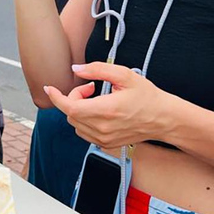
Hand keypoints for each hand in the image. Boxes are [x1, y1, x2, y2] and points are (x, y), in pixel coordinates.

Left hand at [42, 63, 174, 148]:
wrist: (163, 119)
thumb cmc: (147, 97)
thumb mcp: (124, 75)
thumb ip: (97, 70)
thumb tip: (76, 69)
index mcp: (106, 110)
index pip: (69, 107)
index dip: (56, 97)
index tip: (50, 88)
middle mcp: (102, 128)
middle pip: (70, 113)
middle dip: (74, 97)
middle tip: (91, 87)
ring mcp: (103, 139)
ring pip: (75, 123)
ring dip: (78, 109)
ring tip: (97, 99)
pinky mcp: (105, 144)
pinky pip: (83, 132)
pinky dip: (83, 120)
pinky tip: (98, 111)